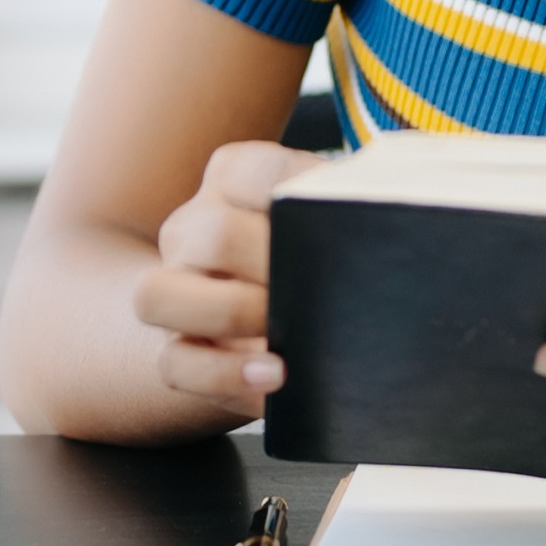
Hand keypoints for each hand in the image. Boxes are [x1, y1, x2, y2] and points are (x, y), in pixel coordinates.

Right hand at [130, 139, 323, 421]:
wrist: (266, 307)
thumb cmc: (317, 255)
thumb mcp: (329, 223)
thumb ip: (346, 212)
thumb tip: (387, 219)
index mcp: (231, 180)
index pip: (247, 169)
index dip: (291, 191)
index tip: (337, 216)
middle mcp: (192, 228)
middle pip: (211, 234)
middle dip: (268, 262)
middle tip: (316, 285)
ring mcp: (173, 289)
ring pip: (158, 296)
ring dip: (229, 313)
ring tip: (283, 330)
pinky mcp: (175, 350)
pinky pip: (175, 365)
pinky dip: (225, 375)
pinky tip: (275, 376)